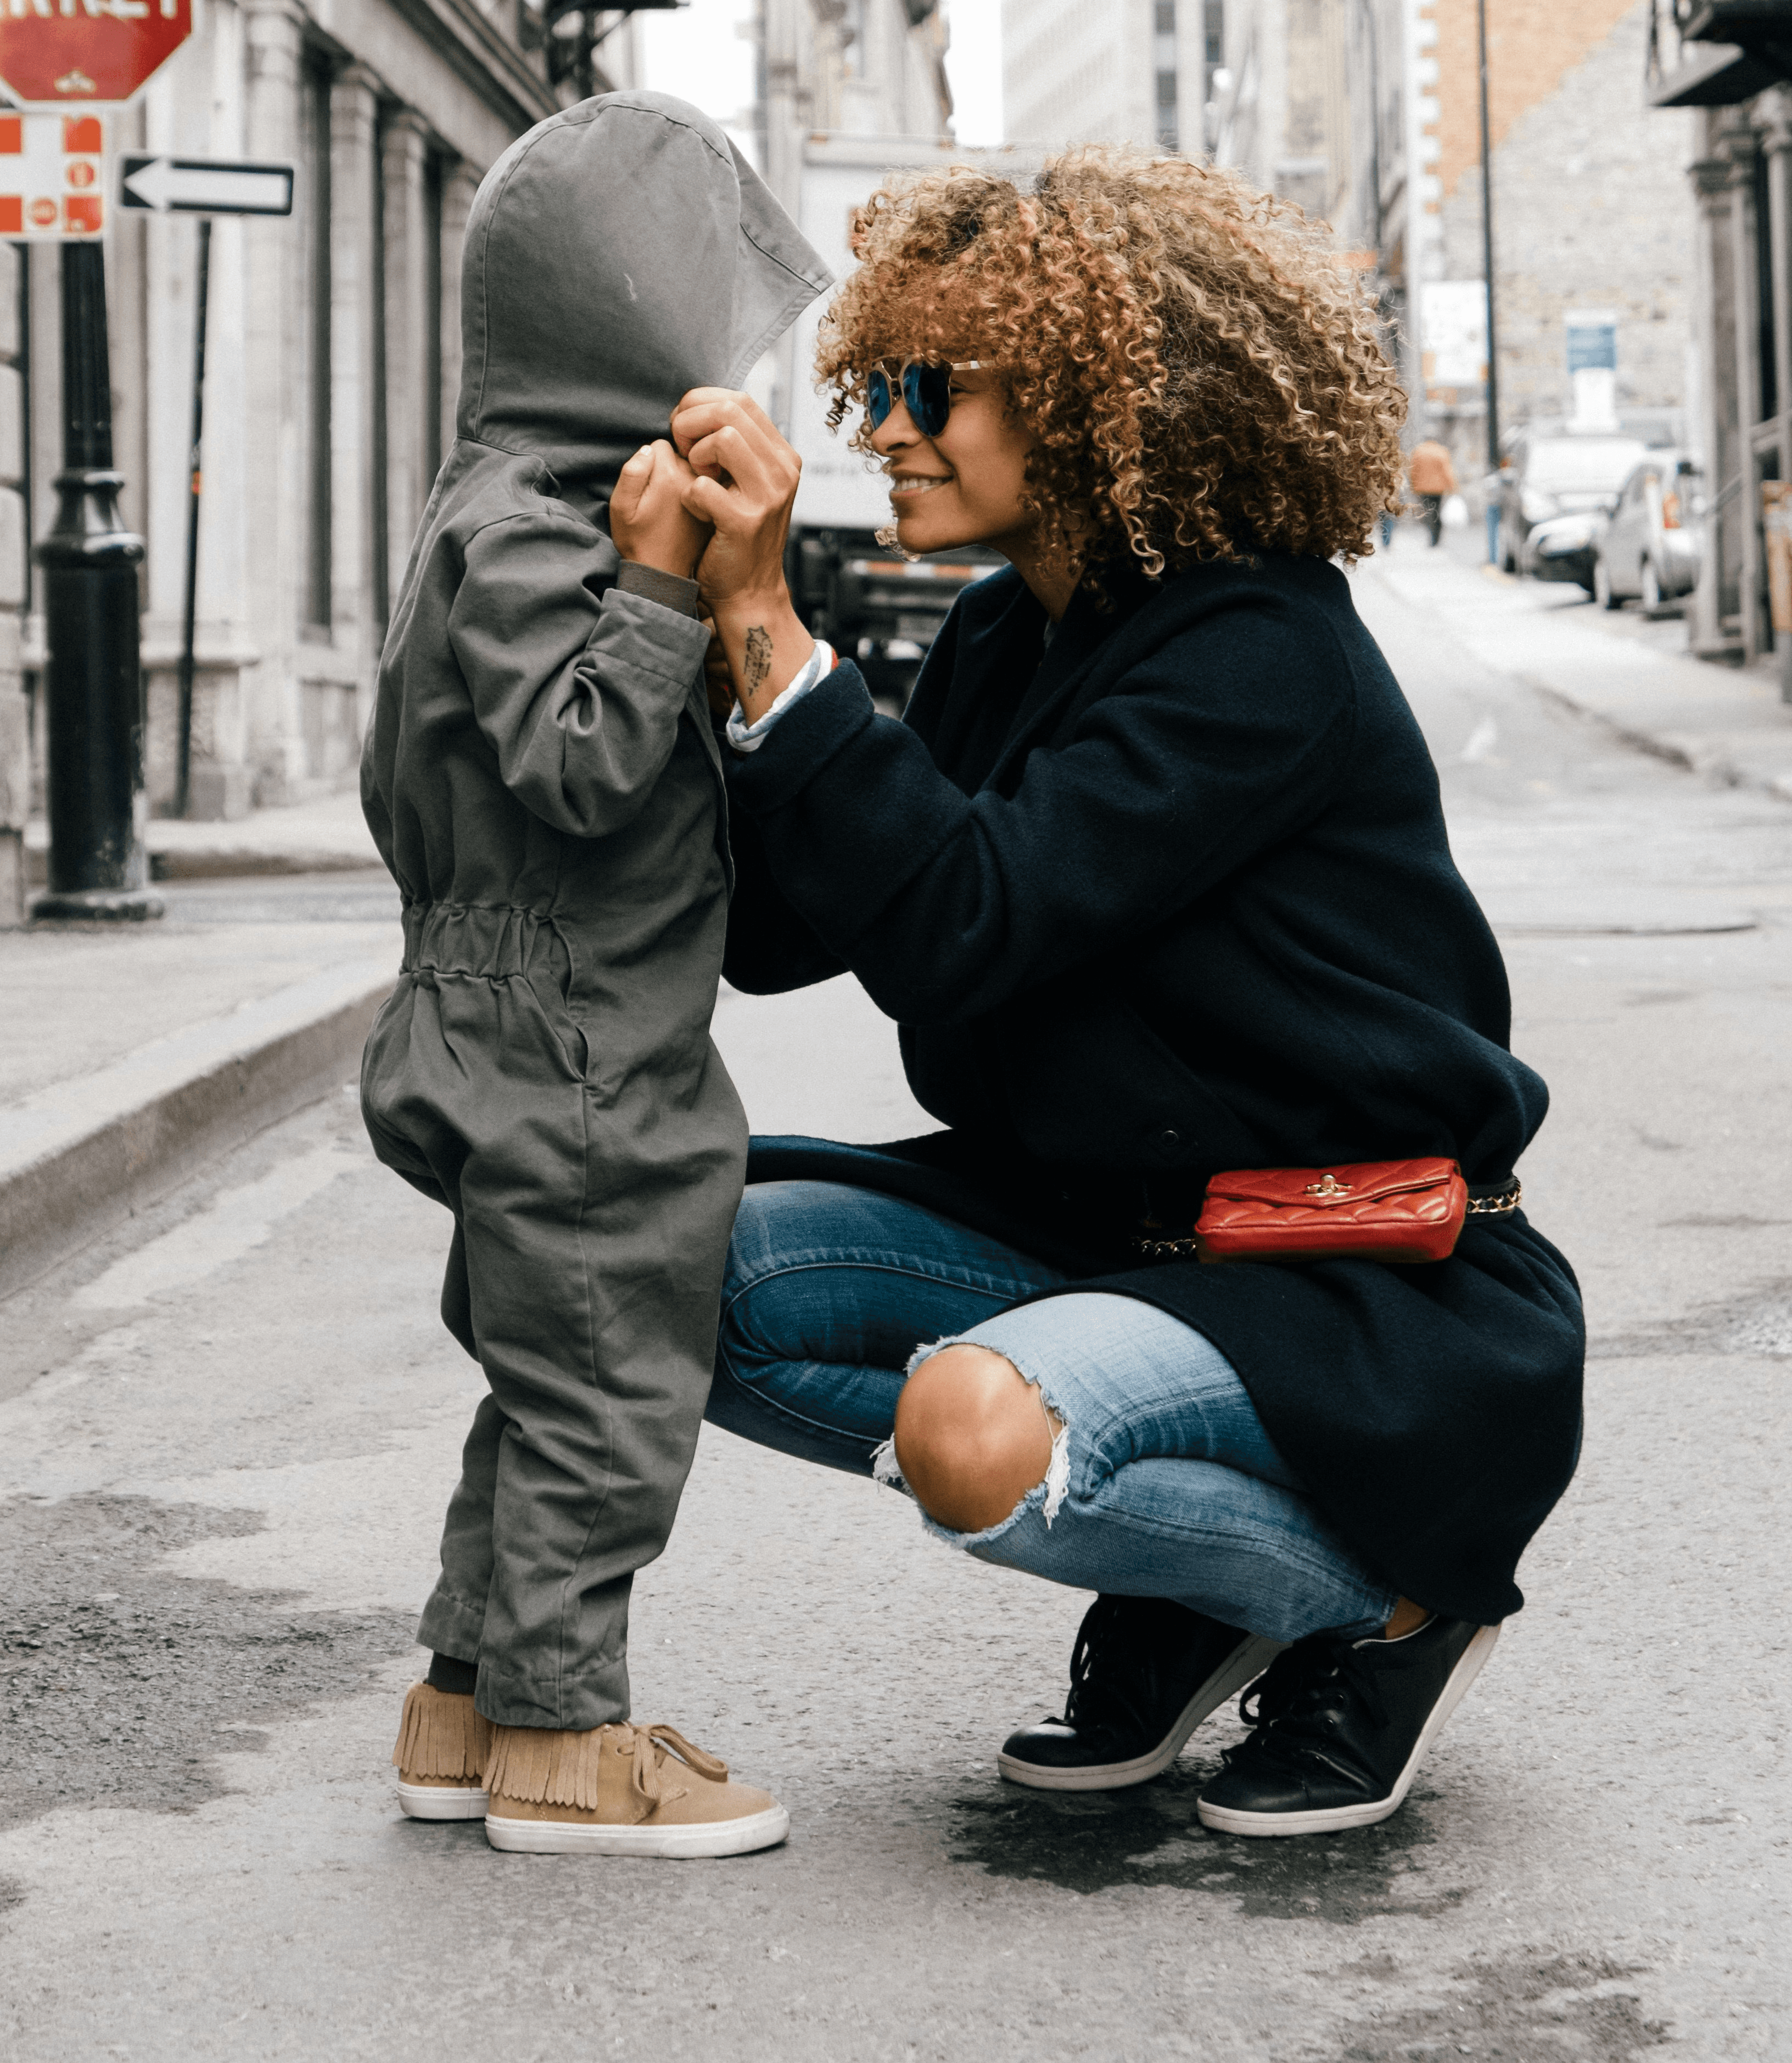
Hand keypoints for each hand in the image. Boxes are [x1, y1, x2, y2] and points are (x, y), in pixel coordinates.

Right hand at [609, 438, 711, 578]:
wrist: (665, 575)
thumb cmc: (638, 541)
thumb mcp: (621, 508)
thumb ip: (632, 472)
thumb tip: (649, 449)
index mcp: (669, 474)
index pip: (660, 445)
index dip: (649, 463)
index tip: (647, 488)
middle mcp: (694, 478)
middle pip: (681, 453)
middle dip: (668, 467)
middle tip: (660, 498)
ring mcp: (711, 490)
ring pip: (696, 468)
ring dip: (685, 479)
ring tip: (674, 507)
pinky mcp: (720, 504)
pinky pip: (708, 484)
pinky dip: (700, 492)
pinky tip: (690, 512)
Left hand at [671, 388, 813, 720]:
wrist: (749, 592)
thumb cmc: (736, 533)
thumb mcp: (747, 482)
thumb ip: (737, 446)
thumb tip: (704, 407)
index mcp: (783, 456)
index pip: (740, 400)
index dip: (700, 405)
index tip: (685, 431)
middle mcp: (783, 471)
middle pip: (730, 410)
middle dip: (691, 422)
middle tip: (681, 451)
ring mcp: (768, 497)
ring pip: (722, 438)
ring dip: (694, 455)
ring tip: (694, 478)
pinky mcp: (745, 522)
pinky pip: (702, 486)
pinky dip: (689, 496)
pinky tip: (697, 510)